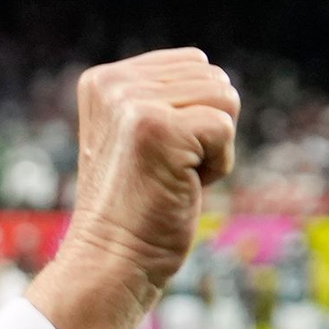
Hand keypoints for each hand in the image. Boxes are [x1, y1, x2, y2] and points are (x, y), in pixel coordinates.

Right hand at [27, 47, 238, 328]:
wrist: (110, 263)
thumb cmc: (134, 212)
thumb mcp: (138, 140)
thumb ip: (163, 99)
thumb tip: (219, 77)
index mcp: (103, 81)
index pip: (191, 64)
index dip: (192, 116)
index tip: (155, 158)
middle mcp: (113, 85)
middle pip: (212, 76)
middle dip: (206, 129)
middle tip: (164, 171)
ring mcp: (132, 104)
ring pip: (224, 98)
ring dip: (212, 147)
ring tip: (171, 177)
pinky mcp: (158, 129)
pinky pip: (225, 128)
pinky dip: (216, 167)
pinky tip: (180, 188)